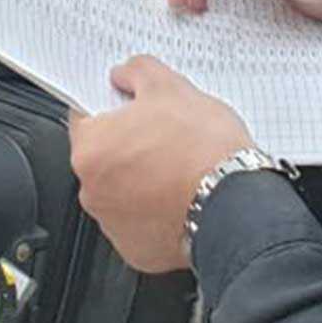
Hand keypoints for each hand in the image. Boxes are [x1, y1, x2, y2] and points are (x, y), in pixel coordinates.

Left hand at [70, 56, 251, 273]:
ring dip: (141, 181)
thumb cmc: (203, 151)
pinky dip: (155, 212)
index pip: (86, 118)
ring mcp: (114, 224)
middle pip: (103, 157)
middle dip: (128, 146)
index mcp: (91, 149)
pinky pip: (140, 223)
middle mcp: (92, 191)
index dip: (112, 109)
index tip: (130, 110)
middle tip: (163, 137)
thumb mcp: (171, 87)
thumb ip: (137, 72)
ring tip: (177, 169)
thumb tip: (125, 75)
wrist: (236, 206)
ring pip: (121, 192)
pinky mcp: (137, 250)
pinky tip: (180, 197)